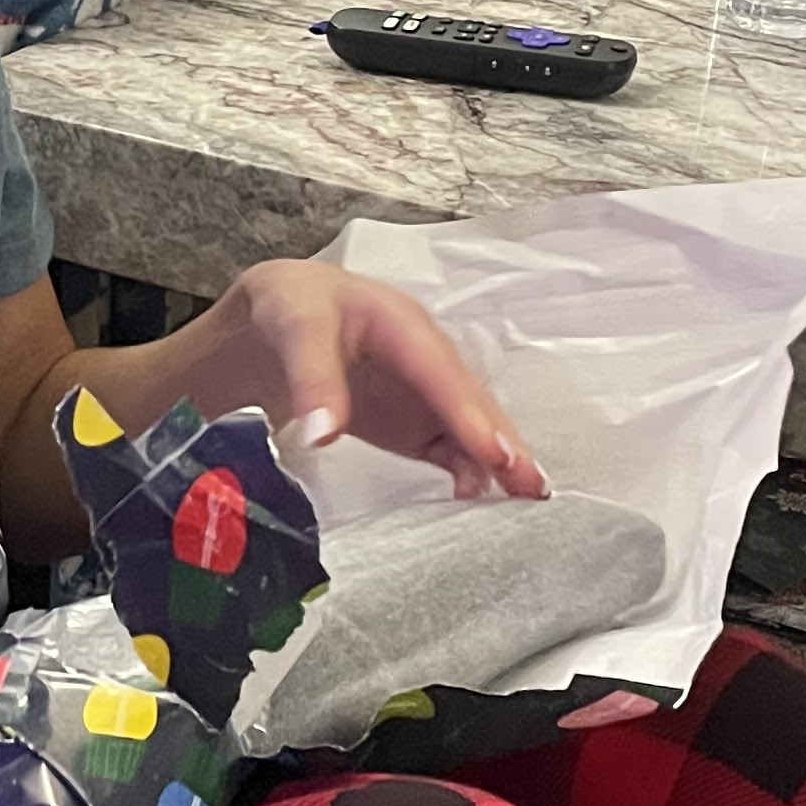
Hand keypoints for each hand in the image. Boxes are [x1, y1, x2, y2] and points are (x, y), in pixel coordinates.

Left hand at [197, 262, 545, 501]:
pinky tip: (477, 497)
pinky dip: (466, 470)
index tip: (495, 452)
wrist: (273, 316)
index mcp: (403, 325)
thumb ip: (312, 378)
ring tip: (525, 499)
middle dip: (502, 442)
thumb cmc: (292, 306)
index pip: (441, 372)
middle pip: (470, 402)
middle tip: (532, 484)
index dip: (469, 413)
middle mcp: (426, 360)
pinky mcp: (412, 421)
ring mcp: (423, 392)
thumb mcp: (296, 327)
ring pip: (468, 427)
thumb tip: (324, 434)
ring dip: (496, 461)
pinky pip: (447, 446)